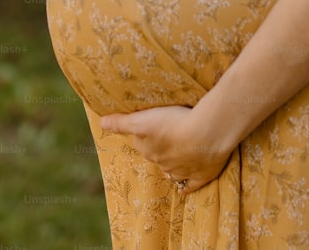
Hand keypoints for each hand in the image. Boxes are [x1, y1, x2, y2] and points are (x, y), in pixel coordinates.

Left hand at [99, 105, 233, 193]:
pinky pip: (191, 185)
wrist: (207, 133)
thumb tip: (101, 123)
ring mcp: (183, 172)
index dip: (146, 132)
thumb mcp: (142, 120)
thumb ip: (120, 123)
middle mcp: (163, 164)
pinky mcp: (202, 175)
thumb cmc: (173, 123)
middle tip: (168, 134)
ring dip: (173, 164)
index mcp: (149, 150)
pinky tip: (184, 187)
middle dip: (160, 147)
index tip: (152, 125)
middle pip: (157, 156)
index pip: (141, 142)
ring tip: (179, 153)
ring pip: (173, 171)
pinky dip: (186, 186)